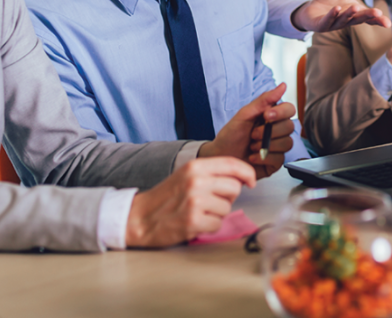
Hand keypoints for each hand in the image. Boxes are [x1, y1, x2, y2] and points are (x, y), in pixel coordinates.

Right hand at [125, 157, 255, 247]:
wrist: (140, 217)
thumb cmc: (166, 197)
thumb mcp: (187, 175)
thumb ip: (211, 173)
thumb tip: (241, 177)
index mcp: (195, 166)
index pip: (232, 164)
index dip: (247, 172)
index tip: (251, 181)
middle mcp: (196, 181)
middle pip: (234, 188)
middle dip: (228, 197)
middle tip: (211, 201)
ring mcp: (195, 201)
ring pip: (227, 208)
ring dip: (217, 213)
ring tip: (199, 212)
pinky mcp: (193, 221)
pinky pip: (218, 224)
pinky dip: (209, 226)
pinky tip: (196, 222)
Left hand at [199, 83, 296, 177]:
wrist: (221, 156)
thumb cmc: (230, 135)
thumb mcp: (244, 115)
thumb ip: (264, 100)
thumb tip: (282, 86)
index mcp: (271, 116)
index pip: (289, 110)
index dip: (281, 112)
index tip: (267, 116)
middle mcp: (277, 131)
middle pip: (290, 127)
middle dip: (269, 131)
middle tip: (253, 134)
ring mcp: (277, 147)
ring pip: (287, 143)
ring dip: (266, 145)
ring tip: (251, 146)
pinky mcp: (275, 162)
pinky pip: (279, 159)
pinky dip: (264, 157)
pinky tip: (253, 156)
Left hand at [290, 0, 391, 32]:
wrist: (310, 8)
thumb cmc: (331, 1)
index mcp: (354, 14)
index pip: (368, 18)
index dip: (377, 20)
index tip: (387, 23)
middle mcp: (346, 21)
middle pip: (358, 19)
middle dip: (367, 16)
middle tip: (378, 13)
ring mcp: (333, 24)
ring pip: (343, 20)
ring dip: (349, 14)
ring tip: (356, 7)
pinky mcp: (321, 25)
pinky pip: (327, 21)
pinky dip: (332, 15)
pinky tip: (337, 8)